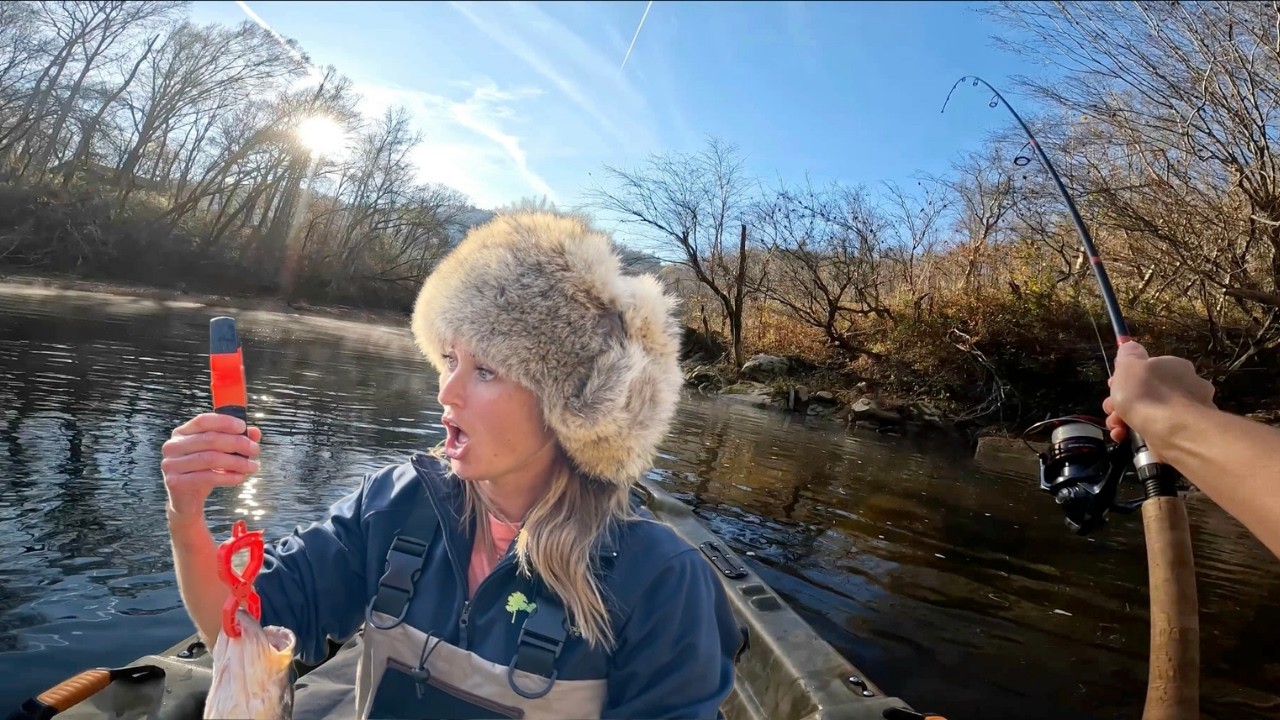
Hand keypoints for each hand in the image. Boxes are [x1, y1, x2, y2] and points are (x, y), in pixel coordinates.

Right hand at [162, 413, 261, 518]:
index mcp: (182, 433)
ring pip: (210, 458)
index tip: (243, 427)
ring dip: (237, 462)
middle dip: (237, 443)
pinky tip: (240, 477)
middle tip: (255, 450)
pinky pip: (207, 477)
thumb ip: (236, 440)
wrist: (187, 500)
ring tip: (252, 466)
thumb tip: (255, 432)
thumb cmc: (204, 471)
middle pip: (209, 439)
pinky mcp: (175, 482)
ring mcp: (171, 464)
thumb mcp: (220, 453)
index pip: (203, 420)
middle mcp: (173, 446)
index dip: (224, 422)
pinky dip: (228, 476)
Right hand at [1102, 341, 1216, 444]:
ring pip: (1151, 413)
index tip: (1112, 387)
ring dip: (1127, 420)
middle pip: (1148, 392)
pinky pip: (1158, 432)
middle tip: (1111, 410)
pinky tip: (1126, 437)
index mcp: (1175, 366)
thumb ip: (1128, 354)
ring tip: (1116, 427)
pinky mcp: (1186, 434)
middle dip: (1124, 402)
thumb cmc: (1147, 394)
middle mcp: (1187, 386)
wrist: (1173, 431)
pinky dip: (1140, 434)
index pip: (1149, 368)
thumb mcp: (1129, 365)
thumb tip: (1131, 347)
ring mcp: (1189, 412)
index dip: (1127, 377)